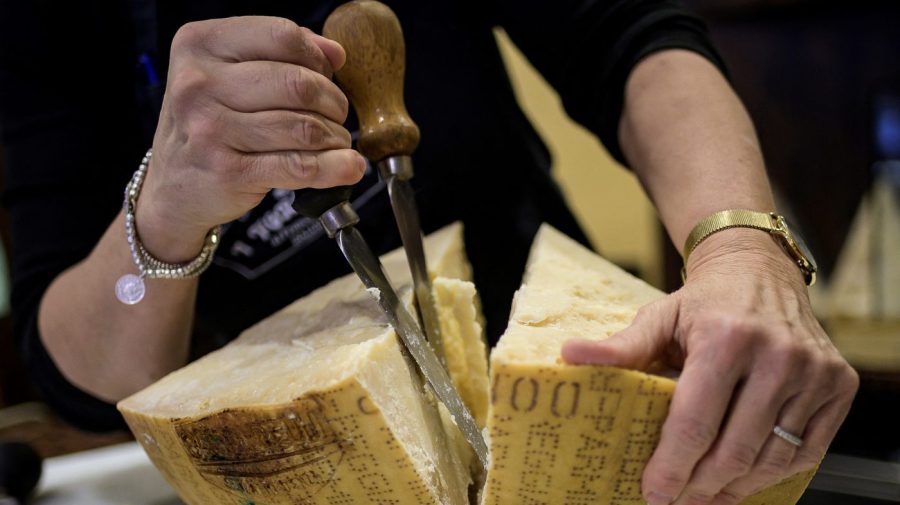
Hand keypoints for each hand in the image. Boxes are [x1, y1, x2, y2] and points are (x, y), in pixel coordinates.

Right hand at [140, 16, 365, 261]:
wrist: (173, 187)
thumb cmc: (210, 124)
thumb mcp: (229, 76)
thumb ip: (280, 54)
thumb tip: (335, 52)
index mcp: (199, 45)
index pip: (282, 36)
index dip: (317, 57)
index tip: (327, 75)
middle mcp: (199, 84)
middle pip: (299, 83)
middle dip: (333, 101)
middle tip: (336, 114)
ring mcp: (210, 130)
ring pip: (304, 127)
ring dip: (335, 137)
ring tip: (335, 142)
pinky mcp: (228, 172)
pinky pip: (299, 166)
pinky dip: (335, 167)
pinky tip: (348, 166)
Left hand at [561, 229, 858, 504]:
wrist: (760, 272)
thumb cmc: (704, 303)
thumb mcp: (659, 318)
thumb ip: (620, 346)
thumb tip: (568, 357)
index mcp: (726, 338)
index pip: (695, 422)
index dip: (671, 466)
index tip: (653, 491)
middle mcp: (777, 355)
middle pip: (734, 449)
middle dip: (699, 484)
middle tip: (676, 497)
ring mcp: (813, 372)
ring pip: (772, 458)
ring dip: (734, 486)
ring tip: (705, 493)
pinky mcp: (839, 386)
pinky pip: (806, 452)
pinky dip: (772, 473)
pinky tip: (742, 477)